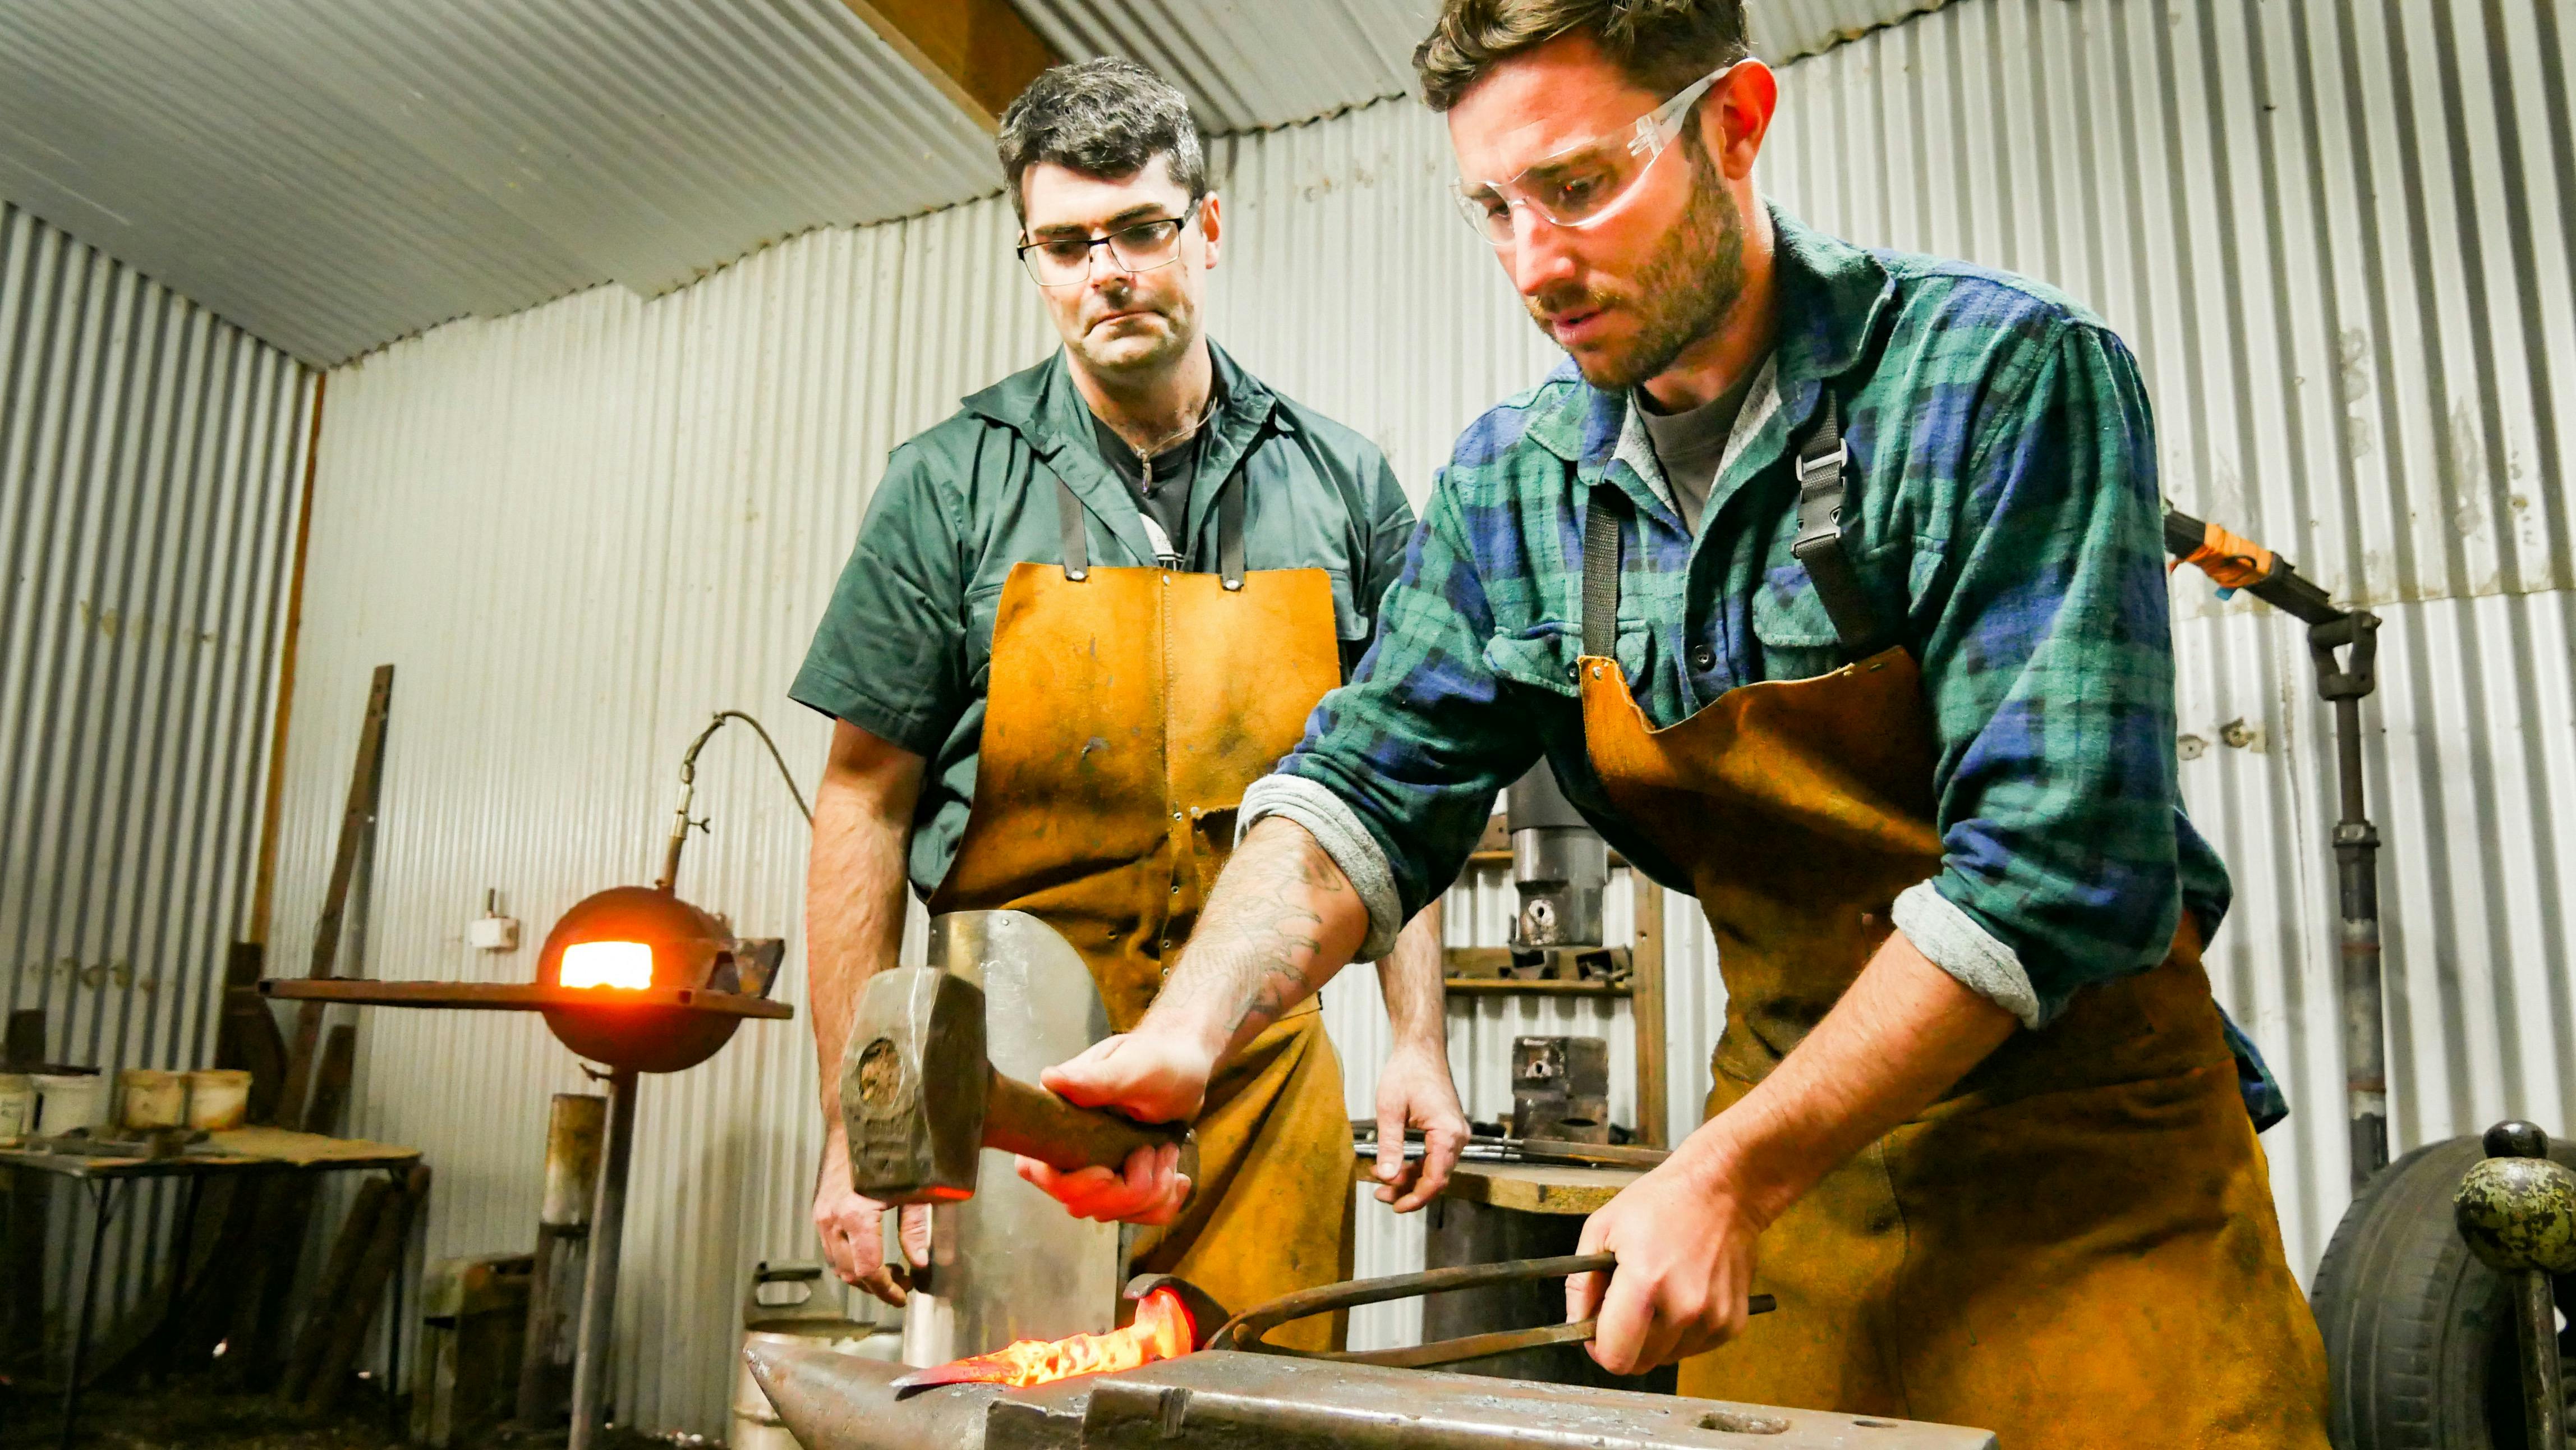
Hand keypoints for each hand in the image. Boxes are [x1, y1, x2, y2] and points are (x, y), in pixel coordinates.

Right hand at [812, 1128, 930, 1306]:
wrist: (856, 1119)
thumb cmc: (891, 1148)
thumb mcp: (914, 1189)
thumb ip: (915, 1229)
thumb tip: (919, 1263)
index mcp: (856, 1216)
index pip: (868, 1270)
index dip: (886, 1289)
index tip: (903, 1296)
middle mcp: (832, 1219)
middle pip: (850, 1273)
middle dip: (876, 1286)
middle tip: (903, 1285)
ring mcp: (822, 1215)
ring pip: (837, 1264)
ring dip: (861, 1274)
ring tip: (891, 1270)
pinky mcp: (820, 1209)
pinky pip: (831, 1247)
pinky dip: (850, 1258)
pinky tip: (872, 1251)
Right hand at [1012, 1029, 1216, 1223]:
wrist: (1185, 1068)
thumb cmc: (1158, 1060)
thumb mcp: (1132, 1068)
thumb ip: (1096, 1079)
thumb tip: (1050, 1078)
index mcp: (1058, 1118)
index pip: (1037, 1169)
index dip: (1072, 1183)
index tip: (1108, 1172)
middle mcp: (1068, 1149)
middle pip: (1077, 1203)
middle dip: (1125, 1189)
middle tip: (1154, 1151)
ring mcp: (1094, 1169)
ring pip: (1108, 1212)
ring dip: (1150, 1192)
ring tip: (1169, 1153)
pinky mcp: (1121, 1183)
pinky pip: (1135, 1214)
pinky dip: (1163, 1204)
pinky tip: (1178, 1177)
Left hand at [1370, 1041, 1467, 1211]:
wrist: (1421, 1050)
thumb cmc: (1407, 1073)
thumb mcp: (1390, 1110)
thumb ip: (1390, 1146)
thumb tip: (1387, 1177)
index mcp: (1447, 1133)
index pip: (1436, 1179)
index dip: (1416, 1197)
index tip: (1396, 1206)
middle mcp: (1458, 1137)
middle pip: (1436, 1178)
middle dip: (1409, 1191)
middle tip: (1380, 1194)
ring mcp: (1455, 1134)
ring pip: (1435, 1170)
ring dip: (1410, 1180)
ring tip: (1382, 1184)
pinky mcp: (1448, 1131)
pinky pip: (1434, 1158)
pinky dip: (1415, 1166)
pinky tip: (1394, 1168)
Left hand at [1568, 1156, 1766, 1373]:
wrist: (1723, 1190)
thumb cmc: (1659, 1203)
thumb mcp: (1602, 1228)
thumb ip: (1581, 1282)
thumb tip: (1575, 1323)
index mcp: (1645, 1283)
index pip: (1615, 1356)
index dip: (1597, 1348)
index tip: (1595, 1331)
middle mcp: (1683, 1308)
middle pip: (1640, 1363)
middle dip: (1624, 1342)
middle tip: (1624, 1307)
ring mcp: (1713, 1318)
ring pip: (1667, 1358)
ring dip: (1654, 1337)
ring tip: (1657, 1294)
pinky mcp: (1733, 1322)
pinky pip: (1695, 1348)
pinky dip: (1682, 1332)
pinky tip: (1681, 1296)